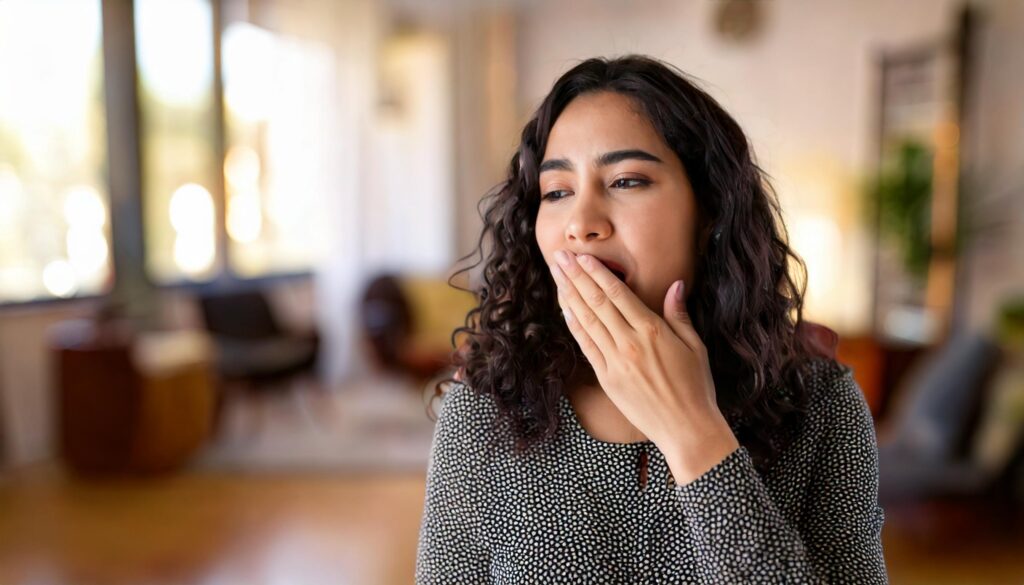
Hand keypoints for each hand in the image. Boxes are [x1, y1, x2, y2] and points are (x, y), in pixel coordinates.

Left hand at [550, 249, 739, 484]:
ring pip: (586, 320)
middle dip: (575, 276)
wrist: (686, 429)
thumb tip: (676, 285)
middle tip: (560, 256)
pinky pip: (586, 346)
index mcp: (652, 330)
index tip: (582, 257)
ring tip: (557, 275)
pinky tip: (565, 309)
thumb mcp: (695, 346)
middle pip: (596, 302)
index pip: (617, 293)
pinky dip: (574, 325)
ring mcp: (614, 361)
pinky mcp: (607, 378)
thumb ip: (679, 315)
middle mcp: (629, 343)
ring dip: (569, 295)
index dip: (597, 273)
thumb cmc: (696, 387)